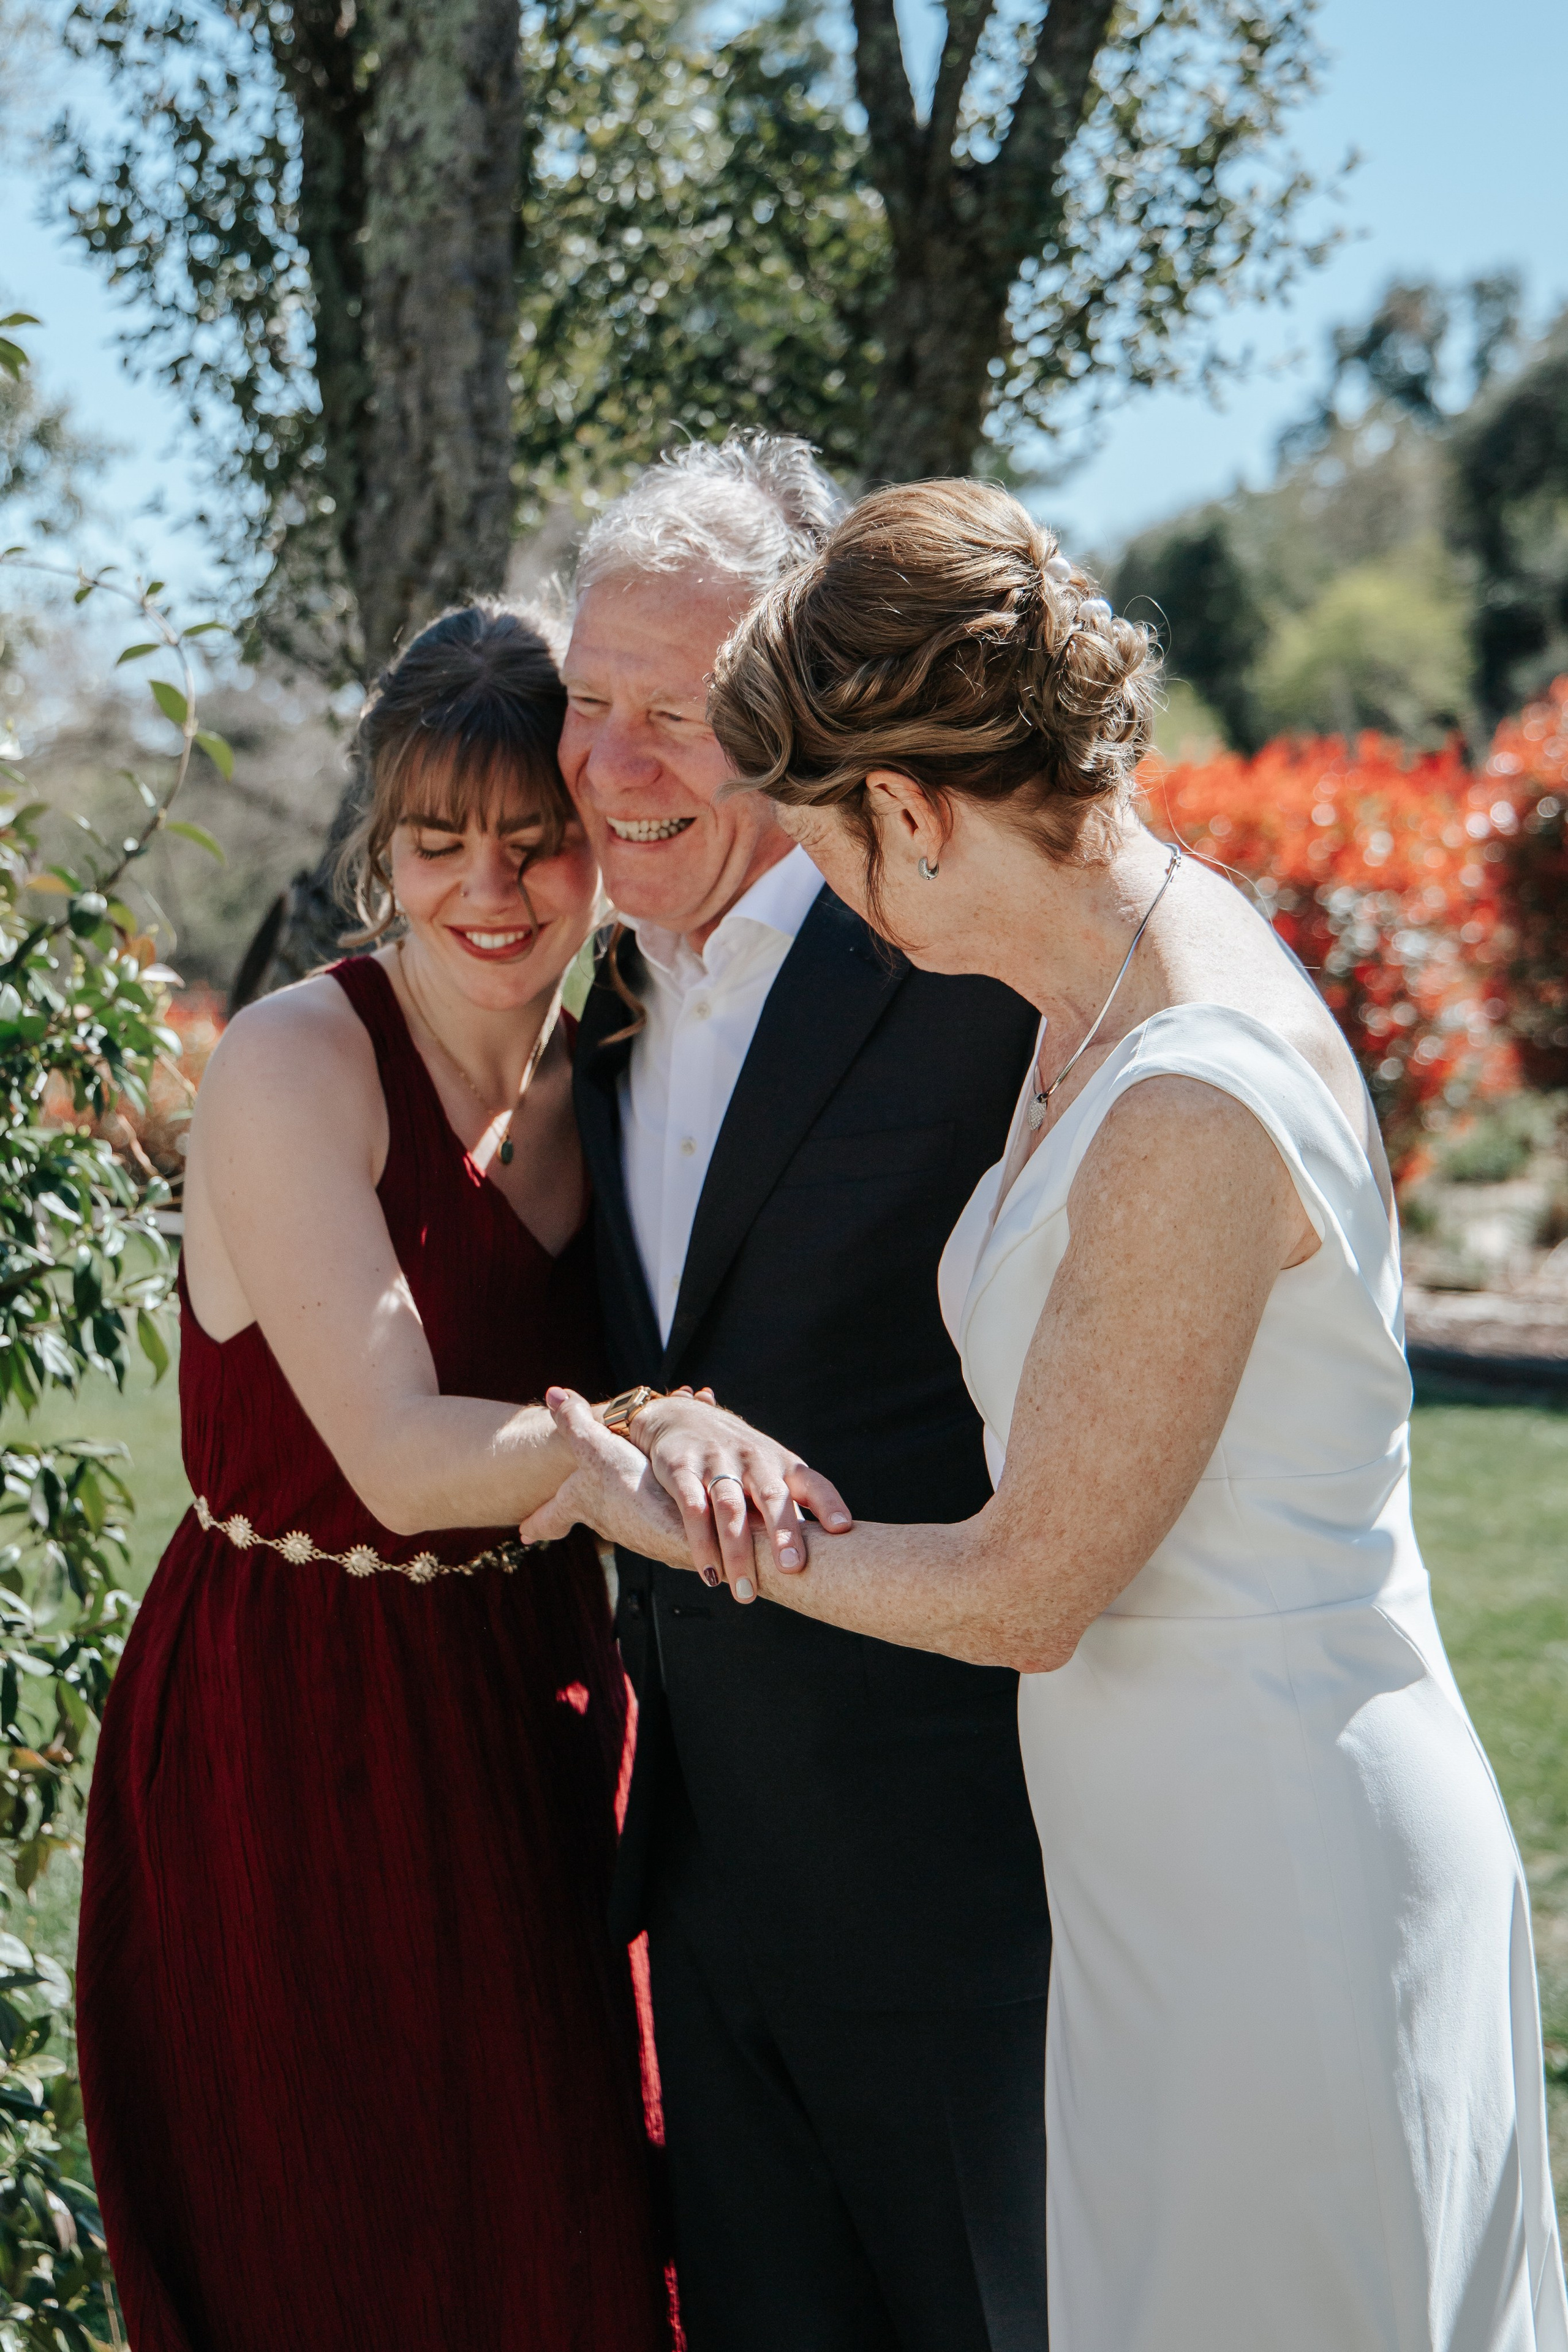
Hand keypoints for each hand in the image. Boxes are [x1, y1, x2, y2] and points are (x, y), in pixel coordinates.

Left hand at [518, 1389, 691, 1568]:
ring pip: (623, 1518)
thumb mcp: (595, 1447)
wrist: (682, 1525)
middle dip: (580, 1513)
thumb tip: (552, 1394)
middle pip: (587, 1517)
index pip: (550, 1518)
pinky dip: (656, 1505)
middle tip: (569, 1519)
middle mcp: (606, 1523)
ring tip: (629, 1495)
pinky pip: (655, 1516)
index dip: (535, 1524)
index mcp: (581, 1503)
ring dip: (624, 1506)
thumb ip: (574, 1421)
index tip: (522, 1535)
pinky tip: (670, 1499)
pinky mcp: (665, 1534)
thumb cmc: (631, 1488)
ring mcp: (637, 1533)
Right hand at [627, 1393, 850, 1600]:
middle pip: (772, 1495)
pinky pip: (693, 1509)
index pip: (812, 1482)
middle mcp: (754, 1460)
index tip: (842, 1529)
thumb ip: (790, 1512)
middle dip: (783, 1532)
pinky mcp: (682, 1469)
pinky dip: (701, 1543)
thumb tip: (823, 1561)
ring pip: (731, 1508)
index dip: (828, 1503)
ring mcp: (717, 1462)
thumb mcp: (769, 1475)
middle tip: (791, 1569)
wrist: (680, 1416)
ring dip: (738, 1553)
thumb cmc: (738, 1461)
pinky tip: (710, 1573)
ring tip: (745, 1593)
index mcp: (783, 1464)